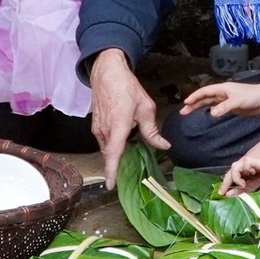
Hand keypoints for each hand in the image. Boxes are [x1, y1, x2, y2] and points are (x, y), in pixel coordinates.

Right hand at [89, 50, 168, 183]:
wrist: (106, 72)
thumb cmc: (126, 87)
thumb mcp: (145, 107)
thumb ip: (152, 131)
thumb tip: (164, 146)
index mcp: (118, 125)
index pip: (113, 154)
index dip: (112, 171)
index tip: (111, 186)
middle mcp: (105, 129)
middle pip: (111, 155)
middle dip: (118, 166)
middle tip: (128, 174)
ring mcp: (98, 128)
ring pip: (108, 148)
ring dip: (117, 153)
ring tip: (128, 154)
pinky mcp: (95, 125)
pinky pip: (105, 141)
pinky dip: (113, 145)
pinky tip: (122, 140)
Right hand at [180, 80, 259, 120]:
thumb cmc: (253, 96)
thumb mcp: (238, 101)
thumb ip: (225, 107)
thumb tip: (211, 113)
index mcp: (223, 89)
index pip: (205, 92)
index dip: (194, 96)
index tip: (185, 103)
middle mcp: (223, 93)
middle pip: (205, 98)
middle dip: (193, 104)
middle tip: (183, 111)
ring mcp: (227, 100)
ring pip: (209, 103)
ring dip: (199, 107)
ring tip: (189, 113)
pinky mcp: (232, 107)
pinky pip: (217, 108)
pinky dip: (209, 111)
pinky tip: (205, 115)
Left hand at [220, 130, 259, 194]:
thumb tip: (255, 177)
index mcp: (250, 160)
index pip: (237, 171)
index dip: (230, 181)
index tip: (225, 191)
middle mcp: (248, 159)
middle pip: (232, 171)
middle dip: (226, 183)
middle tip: (222, 193)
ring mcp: (252, 158)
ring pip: (234, 168)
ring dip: (234, 179)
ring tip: (241, 186)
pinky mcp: (257, 159)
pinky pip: (244, 166)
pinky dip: (243, 173)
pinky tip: (248, 179)